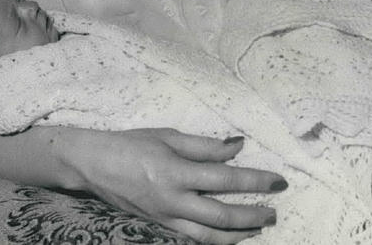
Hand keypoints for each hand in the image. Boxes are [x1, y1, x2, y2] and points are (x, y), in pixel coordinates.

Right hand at [63, 127, 284, 242]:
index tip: (277, 181)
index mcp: (176, 171)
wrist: (94, 165)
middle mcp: (173, 200)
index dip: (255, 181)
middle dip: (253, 215)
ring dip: (239, 235)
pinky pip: (192, 238)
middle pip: (222, 216)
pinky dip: (215, 240)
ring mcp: (166, 218)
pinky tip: (230, 236)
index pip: (226, 180)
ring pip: (209, 237)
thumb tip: (237, 147)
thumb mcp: (168, 136)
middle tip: (275, 210)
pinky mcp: (159, 226)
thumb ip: (204, 146)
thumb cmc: (131, 143)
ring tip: (259, 228)